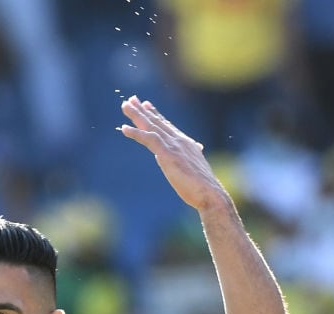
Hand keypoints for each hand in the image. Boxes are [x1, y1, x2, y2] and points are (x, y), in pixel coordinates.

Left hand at [119, 95, 226, 211]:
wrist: (209, 193)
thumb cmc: (203, 185)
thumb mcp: (195, 167)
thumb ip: (192, 156)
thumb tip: (198, 148)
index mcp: (185, 143)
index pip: (167, 125)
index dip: (155, 114)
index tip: (146, 104)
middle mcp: (179, 140)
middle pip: (157, 122)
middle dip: (143, 110)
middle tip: (131, 99)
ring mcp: (173, 146)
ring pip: (151, 126)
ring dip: (136, 115)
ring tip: (125, 105)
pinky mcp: (167, 154)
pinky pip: (148, 139)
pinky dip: (136, 133)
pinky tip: (124, 129)